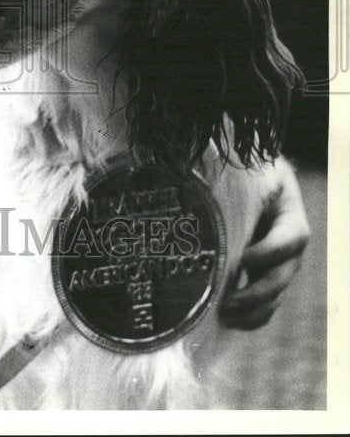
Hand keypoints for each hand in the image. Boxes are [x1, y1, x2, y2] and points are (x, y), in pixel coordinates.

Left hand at [220, 158, 310, 329]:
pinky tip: (229, 321)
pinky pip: (266, 307)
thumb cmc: (244, 174)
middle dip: (257, 292)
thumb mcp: (248, 174)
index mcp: (289, 216)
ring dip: (253, 310)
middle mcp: (288, 246)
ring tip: (226, 314)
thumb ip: (239, 186)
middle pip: (283, 275)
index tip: (241, 259)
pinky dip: (250, 317)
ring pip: (275, 296)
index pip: (290, 239)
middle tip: (229, 300)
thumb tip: (204, 184)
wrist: (246, 182)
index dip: (268, 253)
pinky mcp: (264, 279)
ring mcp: (279, 266)